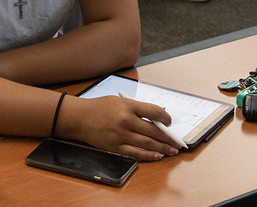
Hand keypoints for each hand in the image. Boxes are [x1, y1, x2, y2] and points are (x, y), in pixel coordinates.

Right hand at [57, 95, 179, 160]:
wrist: (79, 118)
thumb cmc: (99, 107)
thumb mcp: (120, 101)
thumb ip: (139, 107)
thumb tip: (159, 113)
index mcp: (128, 106)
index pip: (155, 112)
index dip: (166, 119)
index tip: (169, 122)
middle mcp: (125, 121)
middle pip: (153, 131)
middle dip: (168, 137)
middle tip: (177, 142)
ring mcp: (120, 135)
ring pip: (147, 144)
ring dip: (162, 148)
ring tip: (172, 151)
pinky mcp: (115, 146)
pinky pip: (135, 153)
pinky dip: (148, 156)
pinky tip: (157, 156)